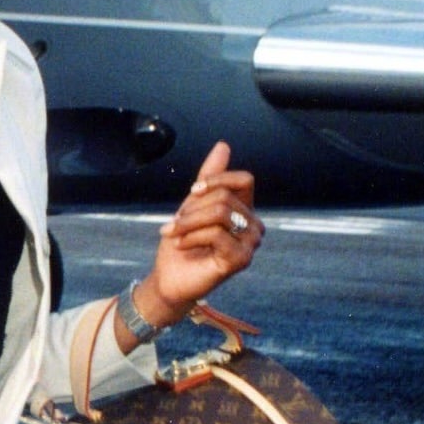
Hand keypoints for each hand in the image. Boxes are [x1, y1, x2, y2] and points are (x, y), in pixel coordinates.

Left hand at [132, 142, 264, 332]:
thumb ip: (209, 177)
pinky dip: (192, 237)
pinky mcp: (241, 259)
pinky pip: (216, 234)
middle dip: (193, 208)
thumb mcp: (193, 205)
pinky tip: (181, 245)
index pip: (244, 180)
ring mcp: (250, 244)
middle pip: (225, 197)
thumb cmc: (182, 244)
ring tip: (173, 234)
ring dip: (188, 222)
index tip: (193, 191)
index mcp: (245, 210)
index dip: (217, 180)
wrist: (169, 278)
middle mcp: (254, 226)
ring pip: (220, 213)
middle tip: (174, 224)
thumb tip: (223, 145)